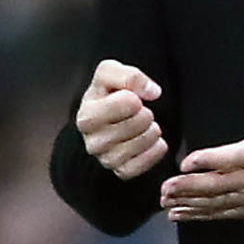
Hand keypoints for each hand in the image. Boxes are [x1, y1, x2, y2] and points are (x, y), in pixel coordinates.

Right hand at [76, 59, 167, 179]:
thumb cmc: (106, 94)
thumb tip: (152, 92)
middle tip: (138, 112)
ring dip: (152, 130)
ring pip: (145, 142)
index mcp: (87, 116)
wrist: (104, 118)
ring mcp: (106, 159)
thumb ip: (130, 76)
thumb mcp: (110, 73)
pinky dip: (155, 149)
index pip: (128, 102)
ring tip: (144, 125)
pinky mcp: (121, 171)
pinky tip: (151, 141)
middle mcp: (93, 142)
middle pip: (139, 122)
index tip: (130, 98)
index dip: (136, 96)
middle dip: (145, 113)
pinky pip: (147, 162)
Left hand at [160, 69, 243, 220]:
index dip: (207, 160)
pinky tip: (183, 215)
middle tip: (164, 189)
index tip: (186, 163)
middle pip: (215, 184)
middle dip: (188, 188)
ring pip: (215, 202)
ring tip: (166, 205)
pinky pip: (224, 212)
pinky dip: (202, 215)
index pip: (229, 157)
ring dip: (190, 203)